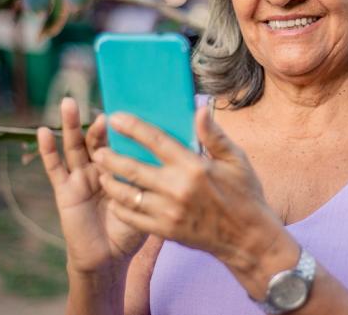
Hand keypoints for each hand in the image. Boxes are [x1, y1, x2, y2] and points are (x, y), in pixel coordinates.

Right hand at [37, 98, 146, 275]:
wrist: (109, 259)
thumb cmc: (132, 230)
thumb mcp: (151, 201)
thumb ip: (159, 178)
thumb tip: (184, 154)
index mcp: (122, 168)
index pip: (122, 140)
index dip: (124, 124)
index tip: (129, 103)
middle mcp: (100, 168)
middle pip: (97, 138)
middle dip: (98, 121)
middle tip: (102, 101)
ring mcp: (81, 177)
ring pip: (75, 146)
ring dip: (71, 124)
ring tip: (69, 103)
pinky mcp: (65, 190)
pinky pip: (55, 168)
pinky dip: (47, 150)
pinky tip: (43, 131)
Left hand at [93, 107, 285, 271]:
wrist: (248, 238)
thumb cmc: (244, 194)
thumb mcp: (236, 159)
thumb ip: (214, 135)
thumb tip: (199, 109)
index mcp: (194, 166)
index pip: (156, 141)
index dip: (133, 127)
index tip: (116, 118)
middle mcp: (178, 188)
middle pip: (133, 168)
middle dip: (110, 157)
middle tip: (99, 150)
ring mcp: (170, 212)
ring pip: (128, 195)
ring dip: (110, 183)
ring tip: (101, 174)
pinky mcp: (166, 231)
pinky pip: (133, 218)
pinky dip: (120, 207)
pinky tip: (116, 199)